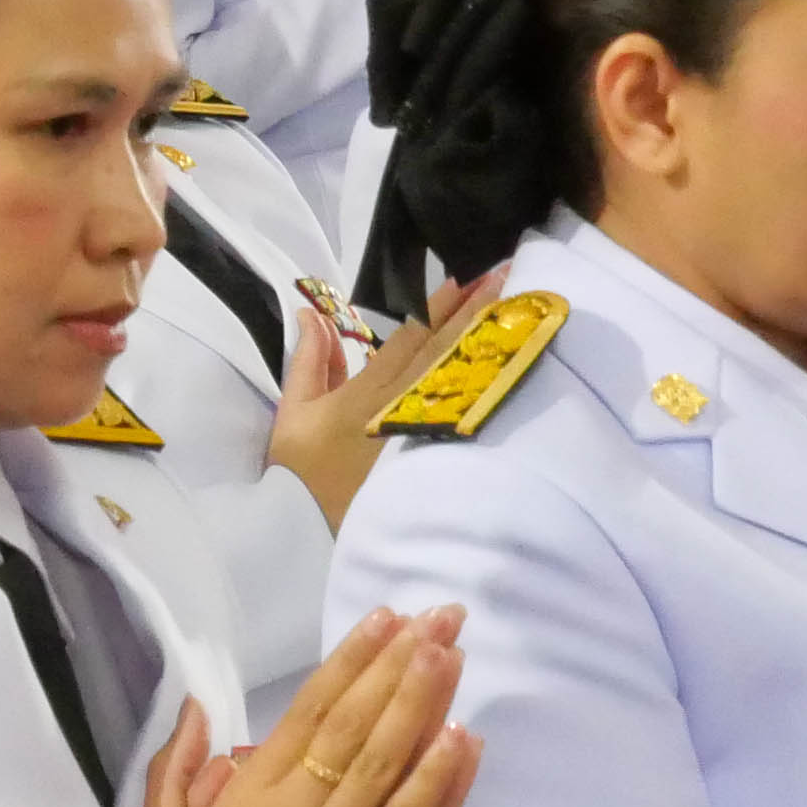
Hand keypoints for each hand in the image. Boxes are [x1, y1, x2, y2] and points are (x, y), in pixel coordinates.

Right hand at [131, 615, 471, 806]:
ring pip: (381, 762)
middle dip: (397, 663)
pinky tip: (460, 739)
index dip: (349, 662)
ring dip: (420, 703)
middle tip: (437, 616)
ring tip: (451, 654)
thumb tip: (197, 709)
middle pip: (353, 722)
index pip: (306, 711)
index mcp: (246, 795)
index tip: (383, 620)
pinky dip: (431, 780)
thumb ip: (176, 771)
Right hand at [265, 268, 504, 527]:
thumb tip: (312, 313)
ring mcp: (422, 436)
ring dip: (486, 341)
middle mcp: (401, 410)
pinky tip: (504, 364)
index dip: (440, 306)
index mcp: (366, 395)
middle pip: (445, 354)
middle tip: (507, 274)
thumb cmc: (302, 473)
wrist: (312, 532)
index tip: (469, 276)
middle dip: (476, 311)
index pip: (411, 341)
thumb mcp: (293, 413)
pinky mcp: (435, 458)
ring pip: (460, 380)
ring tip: (514, 308)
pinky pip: (464, 413)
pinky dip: (485, 384)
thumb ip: (309, 361)